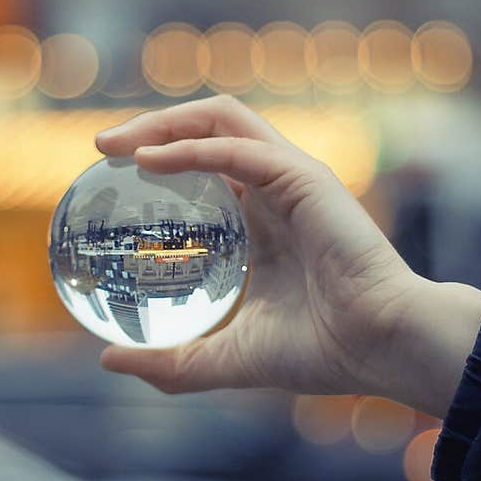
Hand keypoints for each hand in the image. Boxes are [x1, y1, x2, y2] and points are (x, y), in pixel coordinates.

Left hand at [95, 97, 480, 416]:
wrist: (381, 349)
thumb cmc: (323, 352)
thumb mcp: (227, 358)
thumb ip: (171, 361)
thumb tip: (107, 359)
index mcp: (262, 222)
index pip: (202, 170)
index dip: (156, 163)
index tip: (108, 181)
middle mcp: (274, 190)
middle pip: (205, 130)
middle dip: (150, 127)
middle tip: (99, 149)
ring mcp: (290, 178)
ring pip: (220, 118)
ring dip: (163, 121)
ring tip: (114, 144)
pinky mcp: (303, 177)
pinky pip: (236, 147)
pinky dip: (189, 149)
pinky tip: (148, 161)